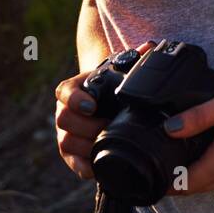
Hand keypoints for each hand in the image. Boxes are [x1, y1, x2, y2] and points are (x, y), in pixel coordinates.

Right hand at [54, 41, 154, 180]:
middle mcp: (64, 110)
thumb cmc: (115, 86)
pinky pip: (72, 163)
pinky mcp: (71, 154)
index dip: (74, 99)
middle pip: (64, 119)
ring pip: (66, 142)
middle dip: (88, 126)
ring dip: (88, 145)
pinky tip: (99, 165)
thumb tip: (150, 46)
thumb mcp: (121, 72)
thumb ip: (134, 58)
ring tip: (110, 143)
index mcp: (73, 88)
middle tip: (110, 127)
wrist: (109, 104)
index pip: (65, 92)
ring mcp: (66, 132)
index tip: (91, 105)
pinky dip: (85, 166)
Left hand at [162, 75, 213, 195]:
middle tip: (162, 159)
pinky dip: (213, 172)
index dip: (165, 179)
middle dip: (177, 178)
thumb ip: (197, 117)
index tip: (152, 168)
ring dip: (195, 175)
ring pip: (210, 185)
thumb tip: (168, 128)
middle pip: (195, 187)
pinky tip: (209, 152)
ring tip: (182, 154)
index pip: (184, 183)